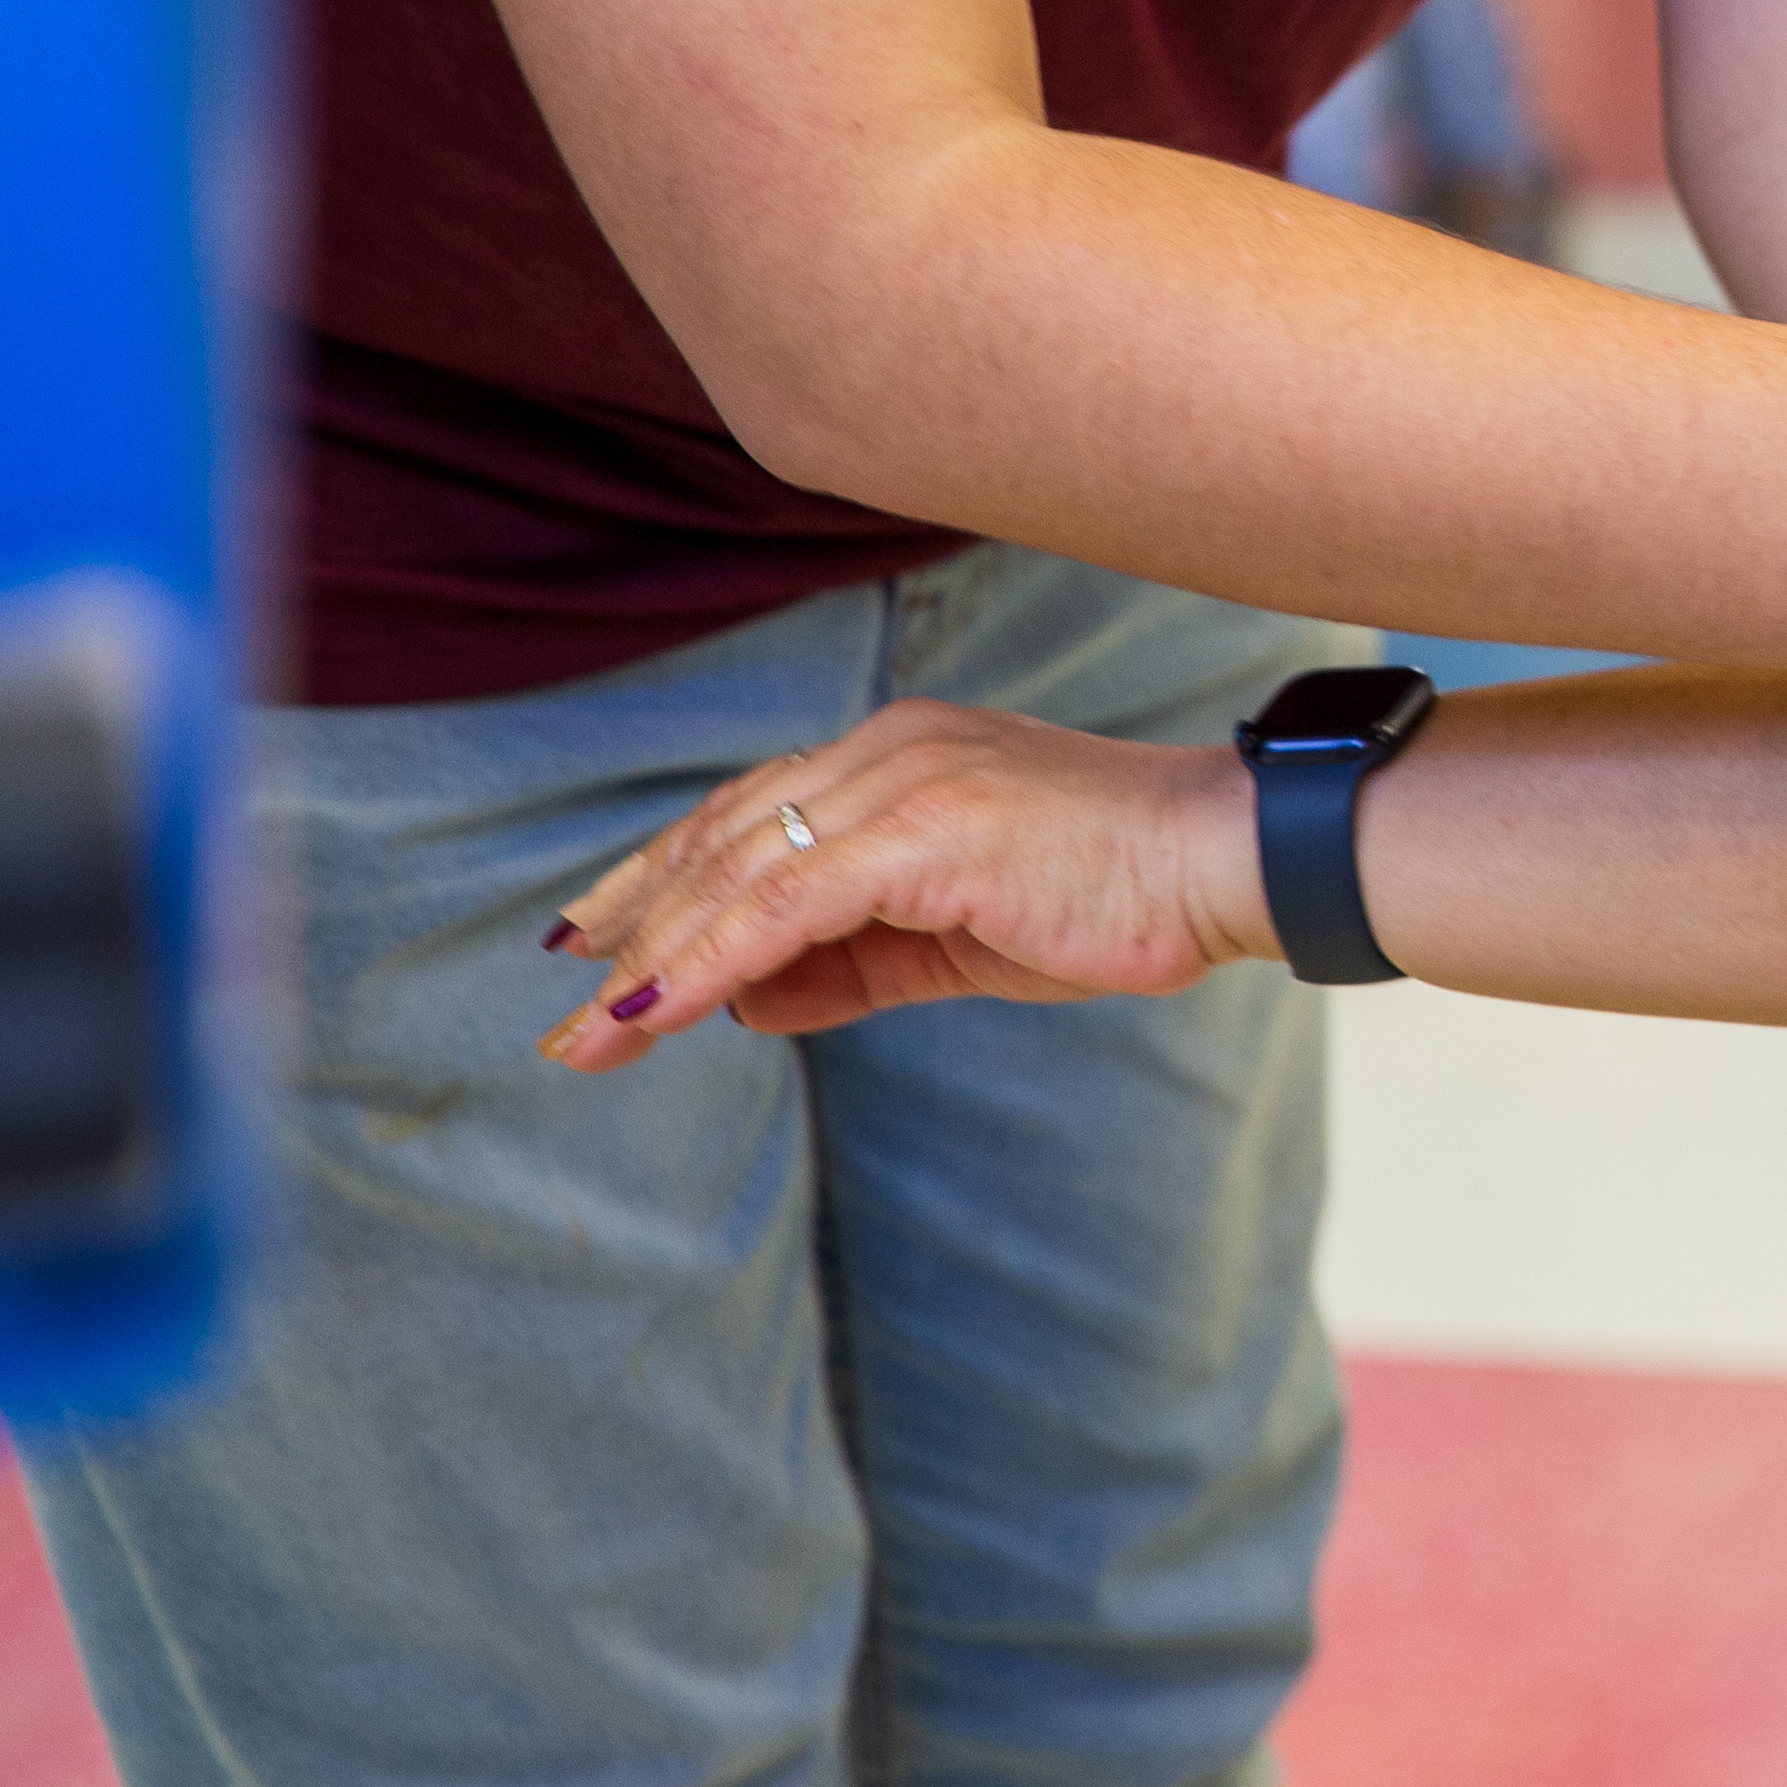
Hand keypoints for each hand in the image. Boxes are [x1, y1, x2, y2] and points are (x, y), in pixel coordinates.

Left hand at [534, 702, 1258, 1068]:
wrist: (1226, 863)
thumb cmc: (1115, 896)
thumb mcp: (959, 938)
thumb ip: (853, 959)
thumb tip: (750, 999)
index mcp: (901, 757)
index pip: (747, 817)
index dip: (660, 885)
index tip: (593, 947)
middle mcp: (887, 749)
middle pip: (720, 837)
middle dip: (630, 927)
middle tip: (560, 1010)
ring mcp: (904, 781)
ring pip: (736, 872)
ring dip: (649, 962)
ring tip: (587, 1037)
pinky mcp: (924, 830)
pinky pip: (782, 905)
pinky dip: (705, 962)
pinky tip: (652, 1014)